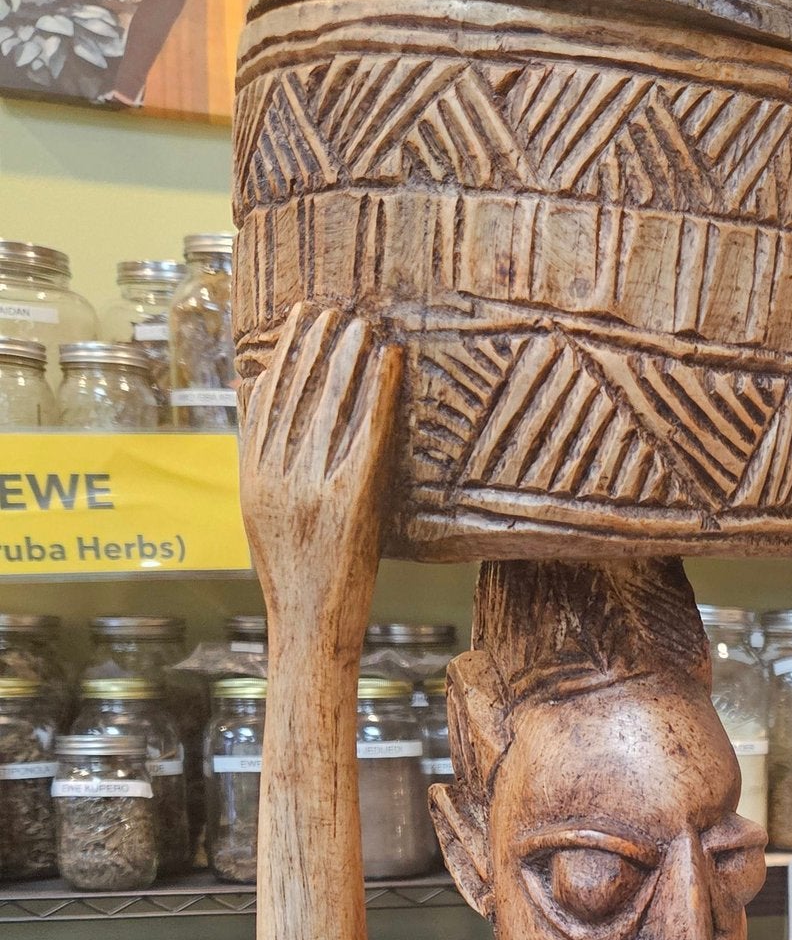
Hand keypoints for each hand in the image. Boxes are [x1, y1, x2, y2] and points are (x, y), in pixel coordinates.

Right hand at [239, 304, 401, 638]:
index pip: (266, 400)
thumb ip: (264, 467)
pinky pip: (367, 433)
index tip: (299, 319)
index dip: (285, 354)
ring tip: (364, 325)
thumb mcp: (265, 520)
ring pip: (331, 406)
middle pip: (297, 393)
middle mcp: (277, 477)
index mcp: (253, 479)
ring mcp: (311, 488)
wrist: (310, 631)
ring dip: (349, 359)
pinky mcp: (348, 502)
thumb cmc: (296, 582)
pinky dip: (380, 393)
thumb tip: (263, 411)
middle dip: (317, 344)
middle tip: (335, 308)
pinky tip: (392, 364)